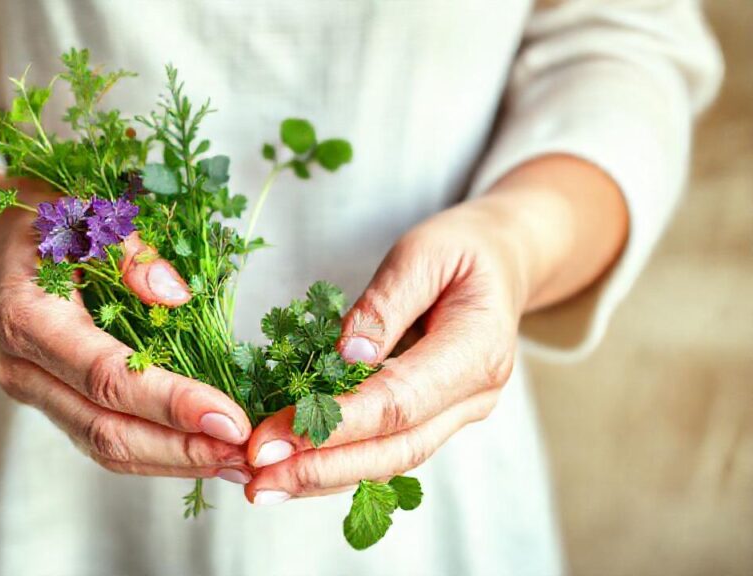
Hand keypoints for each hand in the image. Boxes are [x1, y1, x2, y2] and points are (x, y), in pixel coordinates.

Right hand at [0, 142, 252, 481]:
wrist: (1, 243)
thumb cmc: (51, 220)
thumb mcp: (88, 212)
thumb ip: (130, 251)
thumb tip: (177, 297)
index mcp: (27, 317)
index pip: (106, 377)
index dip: (170, 402)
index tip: (230, 418)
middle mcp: (23, 368)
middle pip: (106, 430)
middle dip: (181, 447)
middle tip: (245, 453)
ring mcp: (35, 393)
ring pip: (105, 449)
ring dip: (175, 461)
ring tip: (237, 463)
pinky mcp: (54, 404)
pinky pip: (104, 442)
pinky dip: (157, 454)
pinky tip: (205, 454)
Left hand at [242, 155, 627, 502]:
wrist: (501, 263)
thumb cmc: (460, 250)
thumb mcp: (421, 254)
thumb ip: (384, 305)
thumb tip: (344, 355)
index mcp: (477, 351)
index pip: (398, 403)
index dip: (333, 424)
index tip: (272, 438)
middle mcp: (473, 397)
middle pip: (394, 449)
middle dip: (321, 470)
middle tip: (258, 482)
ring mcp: (458, 415)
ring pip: (389, 462)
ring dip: (323, 479)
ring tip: (262, 486)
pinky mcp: (434, 420)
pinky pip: (385, 451)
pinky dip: (336, 464)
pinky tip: (290, 471)